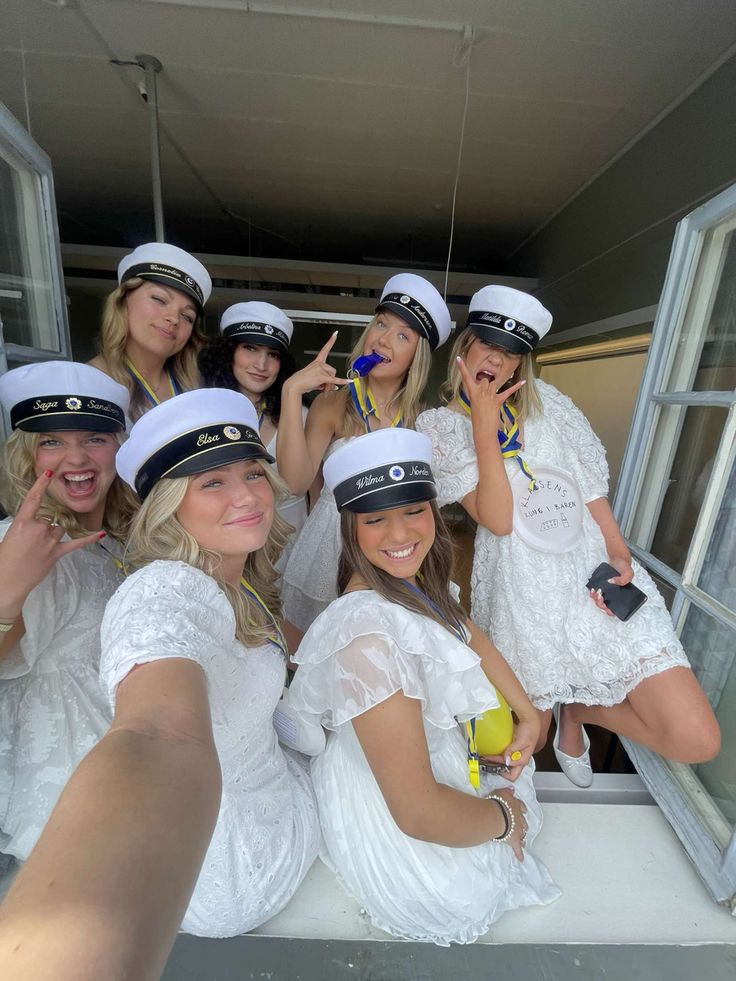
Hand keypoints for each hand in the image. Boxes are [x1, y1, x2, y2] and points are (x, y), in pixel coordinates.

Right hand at [0, 471, 105, 618]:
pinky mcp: (57, 553)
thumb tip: (34, 526)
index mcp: (23, 522)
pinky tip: (100, 534)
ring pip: (59, 527)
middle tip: (32, 540)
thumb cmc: (5, 559)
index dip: (41, 484)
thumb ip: (25, 527)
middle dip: (44, 525)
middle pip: (49, 518)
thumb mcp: (11, 536)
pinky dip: (88, 539)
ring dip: (55, 531)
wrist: (8, 581)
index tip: (49, 473)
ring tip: (42, 544)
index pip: (33, 499)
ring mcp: (49, 541)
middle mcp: (38, 529)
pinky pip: (76, 543)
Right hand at [284, 332, 348, 396]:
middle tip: (325, 388)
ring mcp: (320, 370)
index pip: (325, 349)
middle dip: (331, 380)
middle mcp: (319, 364)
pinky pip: (334, 380)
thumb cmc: (302, 382)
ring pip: (332, 377)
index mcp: (316, 362)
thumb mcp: (315, 380)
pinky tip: (348, 381)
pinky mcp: (321, 377)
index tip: (335, 334)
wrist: (295, 385)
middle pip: (332, 371)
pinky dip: (342, 381)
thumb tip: (335, 387)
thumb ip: (326, 383)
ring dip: (329, 385)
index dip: (331, 341)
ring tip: (323, 391)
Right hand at [456, 356, 525, 415]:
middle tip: (485, 396)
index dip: (462, 367)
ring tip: (491, 399)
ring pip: (494, 383)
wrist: (483, 429)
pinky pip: (508, 391)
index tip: (459, 358)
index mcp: (472, 392)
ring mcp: (490, 396)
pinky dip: (516, 386)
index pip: (466, 377)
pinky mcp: (498, 400)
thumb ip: (479, 393)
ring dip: (493, 388)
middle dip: (486, 384)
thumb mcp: (474, 403)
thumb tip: (486, 388)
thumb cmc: (477, 418)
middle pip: (485, 379)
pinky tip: (523, 381)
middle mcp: (480, 392)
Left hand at [481, 717, 538, 781]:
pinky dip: (497, 756)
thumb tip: (506, 760)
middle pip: (508, 772)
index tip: (491, 762)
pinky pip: (504, 756)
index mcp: (523, 761)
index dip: (501, 769)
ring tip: (486, 757)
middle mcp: (519, 760)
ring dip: (496, 763)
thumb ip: (513, 750)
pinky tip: (492, 752)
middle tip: (487, 762)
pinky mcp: (512, 750)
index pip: (511, 773)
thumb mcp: (522, 741)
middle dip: (498, 769)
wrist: (530, 722)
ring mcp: (515, 756)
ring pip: (505, 765)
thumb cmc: (529, 732)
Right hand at [488, 786, 526, 861]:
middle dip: (523, 824)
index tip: (523, 810)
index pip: (520, 807)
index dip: (521, 809)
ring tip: (523, 841)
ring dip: (522, 837)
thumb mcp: (501, 792)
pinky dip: (519, 854)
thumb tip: (512, 789)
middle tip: (523, 827)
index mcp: (515, 806)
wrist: (497, 816)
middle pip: (523, 822)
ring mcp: (517, 830)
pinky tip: (521, 859)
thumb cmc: (497, 803)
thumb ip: (507, 791)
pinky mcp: (514, 841)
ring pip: (522, 834)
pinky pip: (517, 849)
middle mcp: (518, 818)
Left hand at [588, 556, 633, 616]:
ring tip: (597, 591)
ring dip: (595, 599)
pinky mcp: (601, 586)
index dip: (610, 611)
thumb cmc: (624, 567)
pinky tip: (593, 589)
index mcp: (621, 596)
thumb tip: (612, 582)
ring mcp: (607, 592)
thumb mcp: (629, 573)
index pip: (615, 609)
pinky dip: (592, 593)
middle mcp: (613, 595)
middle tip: (600, 595)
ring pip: (599, 601)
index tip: (606, 606)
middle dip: (600, 603)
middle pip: (605, 606)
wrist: (618, 559)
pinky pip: (595, 593)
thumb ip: (623, 579)